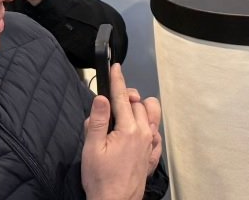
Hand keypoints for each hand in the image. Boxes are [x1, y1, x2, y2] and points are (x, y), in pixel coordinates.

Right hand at [82, 63, 159, 199]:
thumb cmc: (101, 179)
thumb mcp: (92, 149)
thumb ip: (97, 121)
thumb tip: (102, 99)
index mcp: (128, 129)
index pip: (122, 98)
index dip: (118, 81)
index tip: (116, 67)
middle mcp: (144, 133)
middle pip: (138, 103)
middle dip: (125, 97)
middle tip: (110, 104)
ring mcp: (150, 144)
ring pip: (152, 115)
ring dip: (140, 110)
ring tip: (125, 116)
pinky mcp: (152, 154)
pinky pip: (156, 132)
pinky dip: (148, 126)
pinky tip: (137, 133)